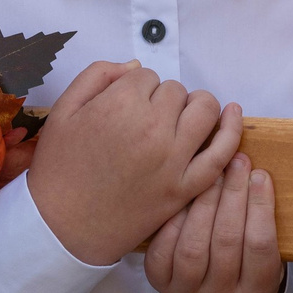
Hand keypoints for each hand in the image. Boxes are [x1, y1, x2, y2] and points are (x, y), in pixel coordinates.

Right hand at [28, 61, 246, 265]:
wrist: (63, 227)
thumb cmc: (60, 169)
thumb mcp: (63, 110)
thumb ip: (97, 76)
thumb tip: (134, 65)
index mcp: (120, 105)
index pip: (146, 76)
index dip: (134, 89)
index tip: (122, 108)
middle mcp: (153, 128)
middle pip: (175, 91)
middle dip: (161, 99)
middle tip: (142, 121)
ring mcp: (173, 159)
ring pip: (204, 110)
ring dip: (195, 106)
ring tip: (180, 118)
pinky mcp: (186, 187)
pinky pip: (221, 153)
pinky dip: (231, 130)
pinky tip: (232, 114)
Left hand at [146, 152, 286, 292]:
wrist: (213, 284)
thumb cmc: (245, 255)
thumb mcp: (264, 247)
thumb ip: (261, 219)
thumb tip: (255, 172)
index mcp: (256, 292)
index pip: (260, 245)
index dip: (260, 206)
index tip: (260, 174)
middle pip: (226, 242)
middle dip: (233, 196)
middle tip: (236, 163)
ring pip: (193, 246)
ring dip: (205, 203)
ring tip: (213, 174)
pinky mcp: (161, 282)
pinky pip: (164, 248)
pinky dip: (175, 219)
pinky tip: (186, 194)